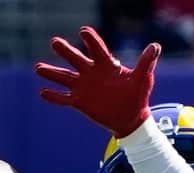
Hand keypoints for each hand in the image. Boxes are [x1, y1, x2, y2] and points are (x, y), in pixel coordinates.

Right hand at [35, 26, 159, 137]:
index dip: (90, 39)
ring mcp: (84, 86)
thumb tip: (155, 46)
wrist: (131, 118)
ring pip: (64, 77)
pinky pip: (64, 98)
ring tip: (37, 68)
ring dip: (51, 72)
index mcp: (105, 64)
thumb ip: (146, 62)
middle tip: (55, 42)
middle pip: (75, 58)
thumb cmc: (137, 96)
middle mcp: (91, 72)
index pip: (96, 48)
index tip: (83, 32)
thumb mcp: (142, 79)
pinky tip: (42, 92)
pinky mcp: (80, 102)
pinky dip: (53, 96)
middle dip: (65, 51)